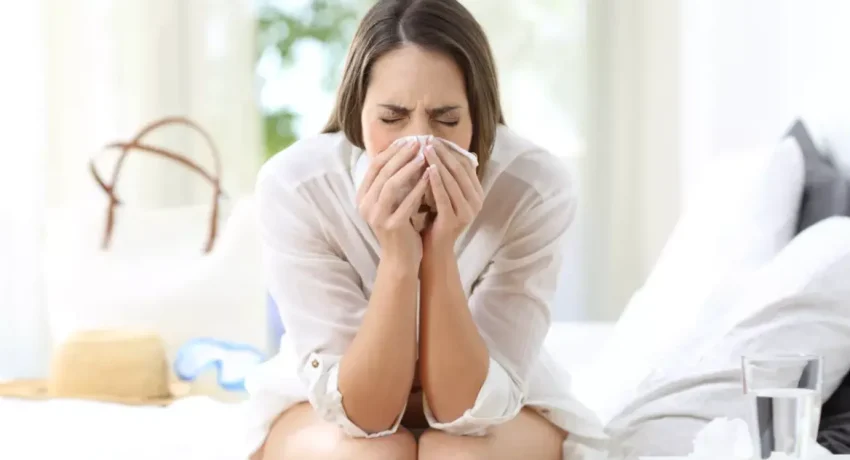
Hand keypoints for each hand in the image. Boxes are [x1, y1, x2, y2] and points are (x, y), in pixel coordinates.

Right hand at [357, 139, 430, 265]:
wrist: (401, 259)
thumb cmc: (401, 226)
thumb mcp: (393, 201)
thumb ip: (394, 181)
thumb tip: (407, 151)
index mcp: (363, 197)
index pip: (375, 166)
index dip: (392, 151)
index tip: (408, 139)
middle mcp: (365, 205)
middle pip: (382, 172)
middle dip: (401, 155)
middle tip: (418, 142)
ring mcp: (376, 216)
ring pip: (391, 185)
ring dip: (408, 168)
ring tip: (423, 156)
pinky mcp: (391, 226)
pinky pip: (405, 202)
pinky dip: (418, 187)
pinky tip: (430, 177)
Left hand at [422, 139, 483, 252]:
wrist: (433, 249)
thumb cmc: (436, 218)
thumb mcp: (445, 194)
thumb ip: (448, 176)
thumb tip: (443, 147)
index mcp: (477, 194)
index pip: (465, 165)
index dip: (450, 150)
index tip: (434, 138)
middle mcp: (476, 202)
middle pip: (460, 171)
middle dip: (443, 153)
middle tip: (429, 139)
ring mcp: (467, 212)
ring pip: (452, 181)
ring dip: (438, 163)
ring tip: (425, 149)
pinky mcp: (454, 220)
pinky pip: (444, 196)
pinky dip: (436, 181)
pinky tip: (426, 169)